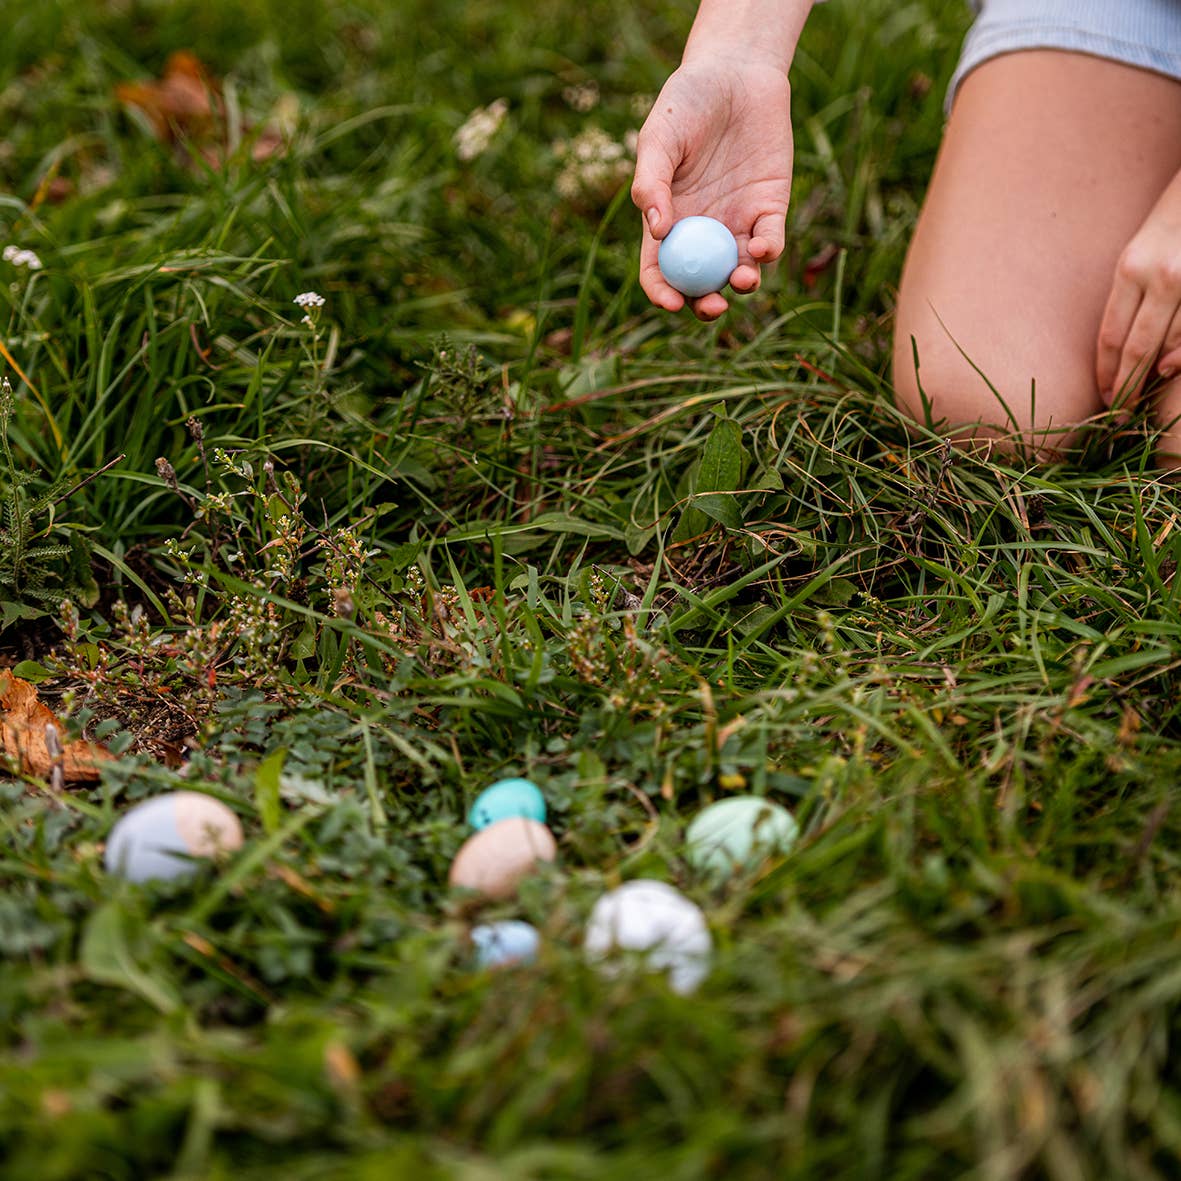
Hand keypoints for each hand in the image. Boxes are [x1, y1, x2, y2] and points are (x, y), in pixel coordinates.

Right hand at [631, 60, 792, 320]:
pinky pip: (769, 242)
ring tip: (742, 277)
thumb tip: (658, 230)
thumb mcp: (659, 138)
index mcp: (668, 222)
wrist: (736, 72)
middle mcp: (701, 232)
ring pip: (739, 271)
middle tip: (714, 307)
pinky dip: (767, 252)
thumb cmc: (686, 103)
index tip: (672, 302)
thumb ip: (653, 181)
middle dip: (707, 304)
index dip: (663, 293)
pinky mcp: (769, 209)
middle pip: (702, 284)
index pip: (660, 271)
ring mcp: (736, 223)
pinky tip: (762, 247)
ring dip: (742, 285)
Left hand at [1097, 171, 1180, 407]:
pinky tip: (1169, 372)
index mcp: (1131, 268)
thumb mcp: (1139, 252)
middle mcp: (1162, 277)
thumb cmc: (1173, 219)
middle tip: (1118, 414)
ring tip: (1139, 400)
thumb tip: (1122, 350)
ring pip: (1170, 345)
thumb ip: (1130, 295)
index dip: (1105, 371)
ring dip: (1153, 377)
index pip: (1110, 335)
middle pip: (1137, 348)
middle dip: (1126, 387)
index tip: (1102, 394)